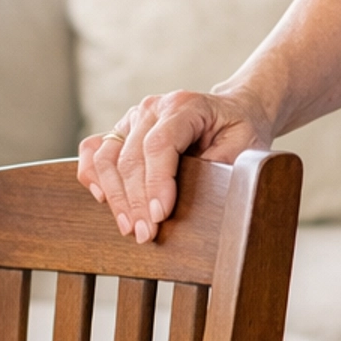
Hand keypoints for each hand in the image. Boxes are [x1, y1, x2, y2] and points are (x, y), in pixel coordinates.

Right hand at [78, 91, 274, 242]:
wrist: (232, 111)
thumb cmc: (239, 129)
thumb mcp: (247, 144)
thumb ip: (226, 164)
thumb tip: (205, 192)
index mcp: (184, 105)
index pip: (160, 144)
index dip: (156, 182)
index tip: (160, 215)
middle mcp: (153, 108)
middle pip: (131, 157)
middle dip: (136, 201)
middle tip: (146, 234)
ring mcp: (133, 118)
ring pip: (107, 157)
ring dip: (115, 197)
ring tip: (129, 227)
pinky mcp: (121, 131)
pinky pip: (94, 150)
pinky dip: (92, 175)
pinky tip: (103, 199)